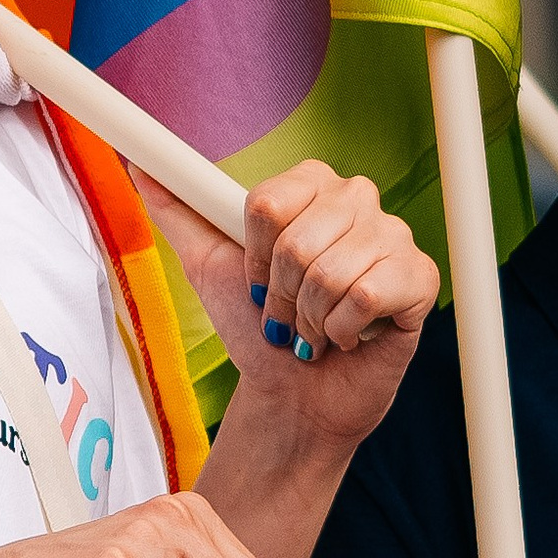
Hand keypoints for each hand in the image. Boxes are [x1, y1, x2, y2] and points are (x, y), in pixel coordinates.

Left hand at [134, 159, 434, 450]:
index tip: (254, 279)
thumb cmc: (256, 325)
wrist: (293, 394)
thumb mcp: (206, 264)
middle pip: (296, 241)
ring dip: (308, 318)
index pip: (268, 202)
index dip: (252, 255)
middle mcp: (357, 200)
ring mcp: (395, 236)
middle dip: (278, 295)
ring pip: (329, 272)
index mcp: (311, 184)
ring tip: (314, 328)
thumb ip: (177, 209)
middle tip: (285, 313)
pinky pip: (367, 295)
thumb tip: (137, 164)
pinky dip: (341, 331)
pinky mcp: (421, 279)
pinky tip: (346, 337)